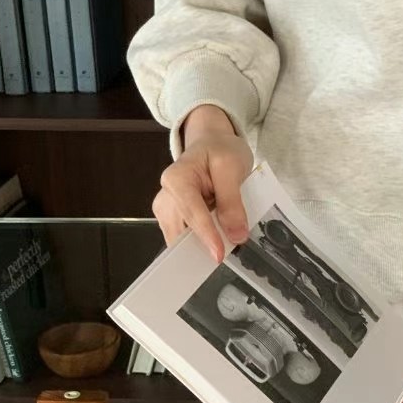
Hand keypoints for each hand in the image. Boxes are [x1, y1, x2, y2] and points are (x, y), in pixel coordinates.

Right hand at [152, 105, 253, 261]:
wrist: (212, 143)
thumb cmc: (220, 150)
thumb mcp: (232, 167)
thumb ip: (232, 202)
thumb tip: (236, 235)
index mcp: (176, 178)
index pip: (192, 213)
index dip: (206, 235)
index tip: (218, 255)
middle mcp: (166, 196)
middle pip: (183, 230)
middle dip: (203, 246)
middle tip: (227, 259)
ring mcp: (167, 210)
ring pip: (182, 239)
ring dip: (202, 247)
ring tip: (226, 252)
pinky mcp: (174, 218)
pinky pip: (186, 237)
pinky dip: (201, 242)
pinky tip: (217, 245)